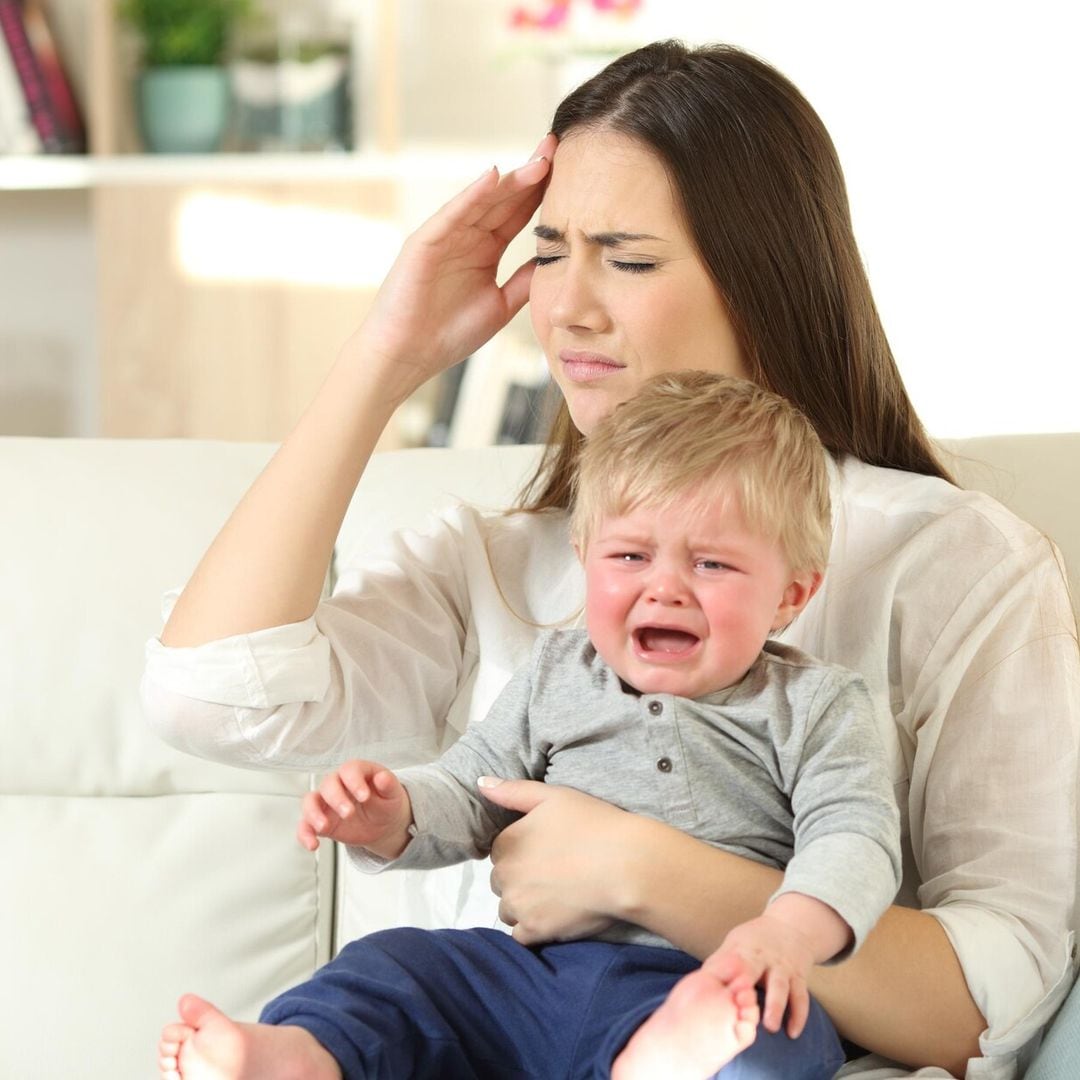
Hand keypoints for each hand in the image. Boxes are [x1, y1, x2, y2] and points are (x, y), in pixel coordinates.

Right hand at [297, 759, 412, 858]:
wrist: (383, 823)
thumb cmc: (387, 802)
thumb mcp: (393, 794)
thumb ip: (388, 785)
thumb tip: (383, 777)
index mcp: (356, 772)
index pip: (349, 770)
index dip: (354, 781)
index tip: (364, 796)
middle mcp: (338, 784)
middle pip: (328, 784)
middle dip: (336, 799)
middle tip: (348, 813)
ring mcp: (326, 802)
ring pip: (310, 801)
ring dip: (313, 813)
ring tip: (324, 827)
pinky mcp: (320, 821)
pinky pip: (305, 825)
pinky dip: (305, 834)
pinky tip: (313, 845)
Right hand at [350, 133, 557, 403]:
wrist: (409, 355)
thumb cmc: (448, 334)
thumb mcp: (500, 305)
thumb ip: (524, 281)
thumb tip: (556, 261)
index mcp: (486, 249)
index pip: (520, 213)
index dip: (544, 193)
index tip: (574, 173)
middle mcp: (468, 236)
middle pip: (505, 198)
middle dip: (532, 174)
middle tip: (559, 148)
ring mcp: (446, 235)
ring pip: (483, 201)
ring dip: (510, 180)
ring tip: (540, 160)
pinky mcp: (425, 241)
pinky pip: (452, 214)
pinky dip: (471, 195)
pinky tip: (493, 177)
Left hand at [479, 778, 636, 944]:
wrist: (627, 865)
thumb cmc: (593, 824)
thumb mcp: (554, 796)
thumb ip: (513, 791)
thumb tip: (480, 784)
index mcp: (507, 842)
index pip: (500, 850)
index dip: (522, 850)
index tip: (546, 850)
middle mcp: (505, 875)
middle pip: (502, 880)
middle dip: (519, 878)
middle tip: (554, 872)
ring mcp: (519, 905)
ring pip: (508, 908)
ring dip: (523, 904)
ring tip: (555, 896)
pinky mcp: (535, 931)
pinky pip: (520, 935)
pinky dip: (533, 928)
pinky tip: (555, 916)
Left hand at [710, 913, 816, 1037]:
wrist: (791, 926)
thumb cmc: (755, 940)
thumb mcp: (735, 943)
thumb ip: (720, 963)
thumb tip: (696, 983)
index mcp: (744, 949)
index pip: (732, 962)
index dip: (725, 976)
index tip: (717, 996)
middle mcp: (765, 957)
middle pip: (756, 971)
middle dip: (749, 990)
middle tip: (743, 1011)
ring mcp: (783, 967)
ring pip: (781, 986)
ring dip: (776, 1006)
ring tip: (770, 1026)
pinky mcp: (799, 977)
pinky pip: (801, 997)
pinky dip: (798, 1015)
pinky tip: (793, 1033)